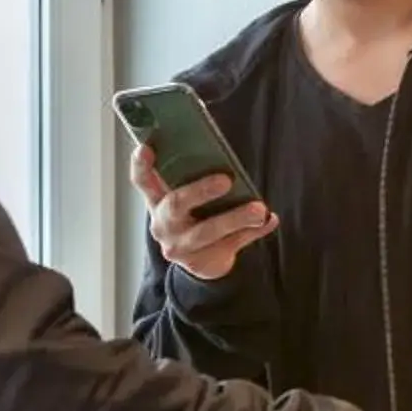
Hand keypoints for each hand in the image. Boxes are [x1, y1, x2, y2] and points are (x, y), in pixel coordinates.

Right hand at [133, 146, 275, 281]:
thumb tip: (226, 162)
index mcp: (158, 201)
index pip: (143, 181)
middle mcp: (164, 224)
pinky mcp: (201, 262)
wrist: (200, 261)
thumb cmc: (195, 218)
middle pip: (176, 204)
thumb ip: (198, 179)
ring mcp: (180, 246)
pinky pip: (232, 244)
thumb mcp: (190, 201)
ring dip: (236, 218)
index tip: (146, 148)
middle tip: (226, 180)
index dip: (142, 165)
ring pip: (207, 231)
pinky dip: (254, 231)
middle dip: (201, 191)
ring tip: (259, 209)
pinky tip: (269, 221)